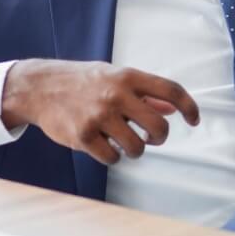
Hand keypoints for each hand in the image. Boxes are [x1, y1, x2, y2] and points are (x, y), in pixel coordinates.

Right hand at [0, 59, 199, 164]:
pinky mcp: (83, 136)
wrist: (40, 87)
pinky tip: (104, 146)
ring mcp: (99, 116)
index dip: (189, 107)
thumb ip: (144, 93)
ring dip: (135, 150)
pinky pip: (113, 158)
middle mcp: (116, 95)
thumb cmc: (83, 82)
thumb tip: (172, 109)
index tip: (194, 121)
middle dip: (159, 138)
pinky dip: (113, 157)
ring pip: (137, 148)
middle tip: (151, 138)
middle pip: (159, 128)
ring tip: (123, 141)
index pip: (171, 90)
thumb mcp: (114, 78)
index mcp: (128, 77)